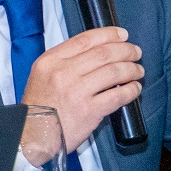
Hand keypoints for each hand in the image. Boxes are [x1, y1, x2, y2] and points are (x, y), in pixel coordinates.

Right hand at [20, 26, 143, 152]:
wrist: (33, 135)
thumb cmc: (39, 107)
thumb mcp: (42, 74)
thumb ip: (65, 61)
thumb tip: (97, 51)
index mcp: (51, 61)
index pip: (85, 39)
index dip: (109, 35)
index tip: (122, 35)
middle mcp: (63, 73)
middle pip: (103, 53)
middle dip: (125, 50)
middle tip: (135, 52)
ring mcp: (76, 92)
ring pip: (113, 72)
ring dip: (131, 69)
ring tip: (138, 70)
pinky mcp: (89, 111)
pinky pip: (117, 96)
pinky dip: (131, 90)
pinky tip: (134, 88)